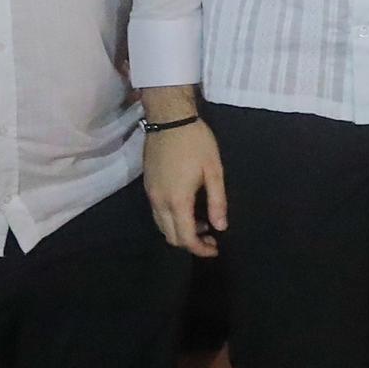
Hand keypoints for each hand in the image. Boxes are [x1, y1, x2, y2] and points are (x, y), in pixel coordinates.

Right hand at [143, 114, 226, 253]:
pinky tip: (188, 209)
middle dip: (190, 243)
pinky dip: (172, 220)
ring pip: (162, 226)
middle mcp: (159, 202)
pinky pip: (157, 214)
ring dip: (180, 231)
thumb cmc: (196, 142)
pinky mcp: (147, 186)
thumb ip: (217, 201)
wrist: (169, 118)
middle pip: (170, 236)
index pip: (185, 237)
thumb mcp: (214, 170)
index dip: (200, 249)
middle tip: (211, 237)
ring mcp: (150, 194)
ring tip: (202, 223)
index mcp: (177, 200)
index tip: (215, 248)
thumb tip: (221, 227)